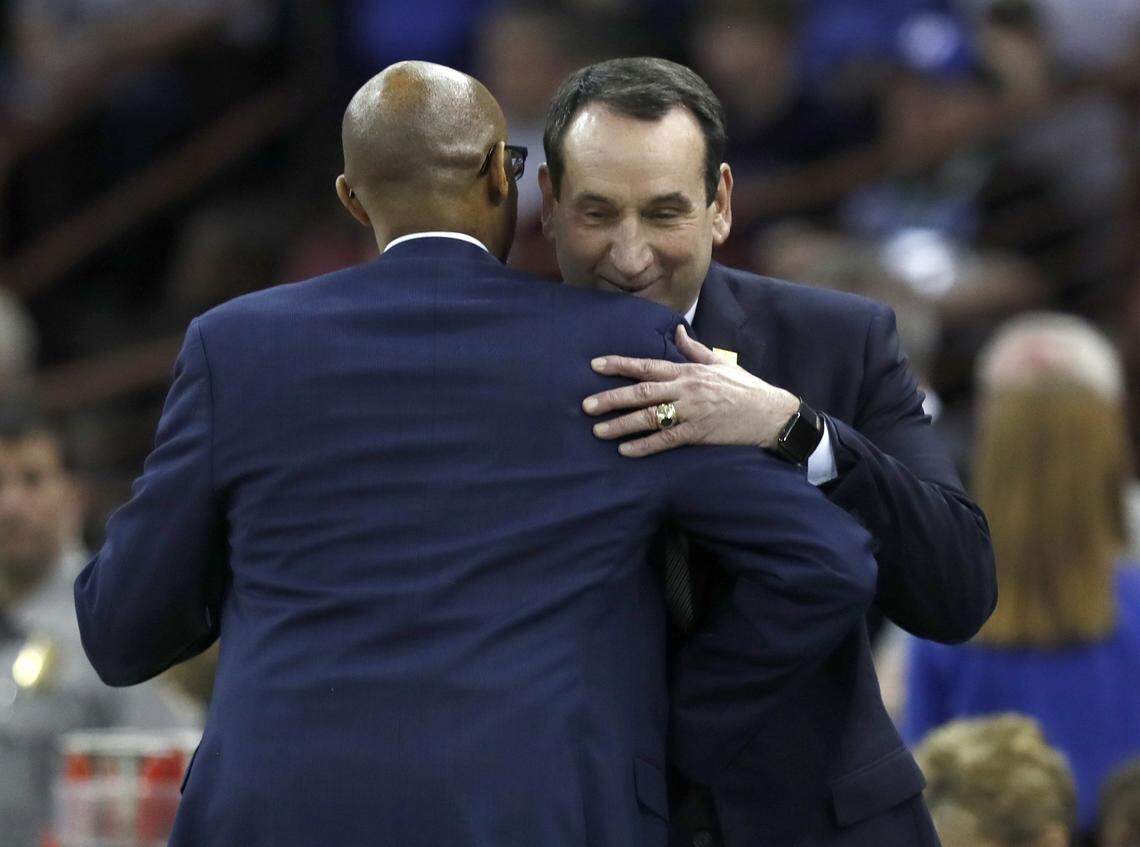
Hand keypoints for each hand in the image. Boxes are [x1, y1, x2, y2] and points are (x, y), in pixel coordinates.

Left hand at [583, 325, 799, 456]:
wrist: (771, 413)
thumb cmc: (745, 388)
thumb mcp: (719, 363)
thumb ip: (694, 349)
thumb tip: (678, 329)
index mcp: (688, 371)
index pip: (647, 365)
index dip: (619, 365)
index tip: (595, 365)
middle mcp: (686, 389)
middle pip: (641, 392)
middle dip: (611, 398)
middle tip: (586, 405)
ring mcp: (692, 411)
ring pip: (650, 417)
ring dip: (622, 425)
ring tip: (599, 431)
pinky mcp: (699, 433)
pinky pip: (667, 440)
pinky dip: (645, 446)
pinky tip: (626, 451)